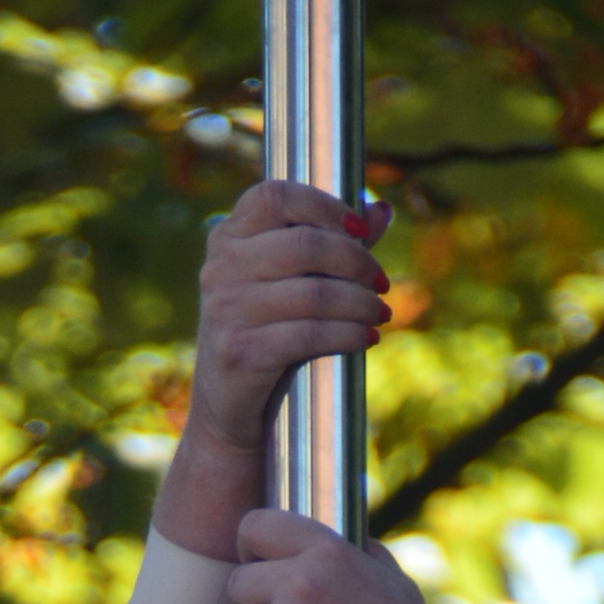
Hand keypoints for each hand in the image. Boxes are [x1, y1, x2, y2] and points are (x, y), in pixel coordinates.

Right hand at [188, 180, 392, 461]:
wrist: (228, 407)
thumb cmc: (265, 333)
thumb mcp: (290, 282)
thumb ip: (331, 242)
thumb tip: (381, 210)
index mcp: (229, 236)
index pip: (276, 195)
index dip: (325, 206)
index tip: (362, 230)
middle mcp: (221, 268)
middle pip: (305, 245)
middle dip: (357, 262)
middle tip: (382, 283)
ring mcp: (226, 311)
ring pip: (314, 294)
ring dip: (361, 304)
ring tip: (380, 314)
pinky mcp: (239, 353)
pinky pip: (309, 335)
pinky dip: (348, 335)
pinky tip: (367, 339)